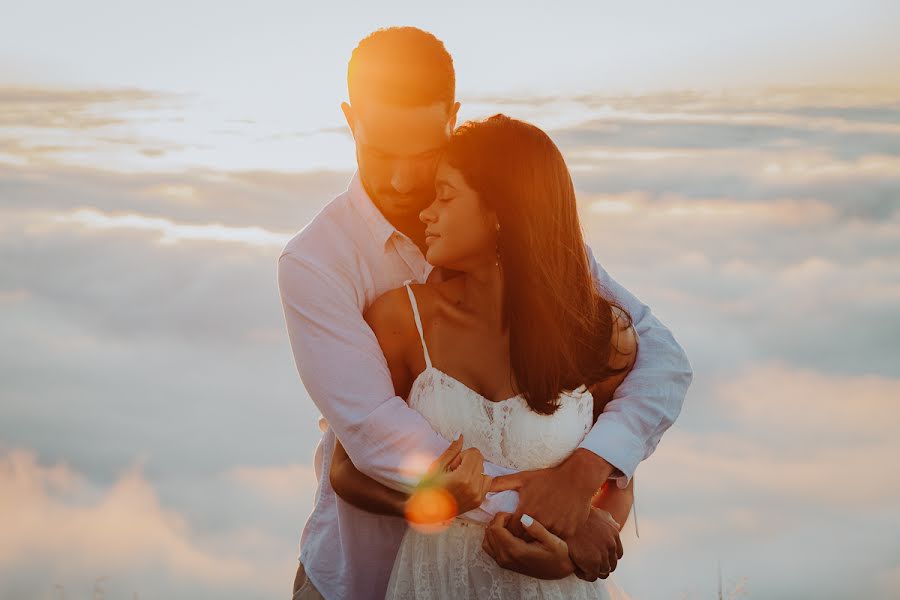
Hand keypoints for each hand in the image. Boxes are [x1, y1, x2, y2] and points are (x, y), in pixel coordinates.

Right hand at [428, 435, 491, 514]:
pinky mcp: (478, 502)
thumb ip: (452, 450)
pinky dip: (477, 481)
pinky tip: (463, 487)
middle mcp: (473, 488)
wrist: (426, 512)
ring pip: (483, 471)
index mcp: (463, 478)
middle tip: (454, 472)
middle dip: (467, 462)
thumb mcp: (437, 466)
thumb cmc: (428, 488)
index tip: (452, 466)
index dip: (462, 456)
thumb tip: (460, 435)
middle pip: (480, 460)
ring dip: (472, 472)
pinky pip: (485, 483)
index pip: (475, 453)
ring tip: (458, 481)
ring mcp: (477, 497)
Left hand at [482, 512, 574, 579]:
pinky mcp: (505, 564)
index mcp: (516, 551)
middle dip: (497, 521)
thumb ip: (537, 529)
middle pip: (489, 533)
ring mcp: (504, 563)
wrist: (559, 571)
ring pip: (487, 541)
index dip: (500, 517)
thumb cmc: (558, 555)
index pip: (495, 529)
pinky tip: (505, 534)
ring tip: (507, 525)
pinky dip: (493, 538)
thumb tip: (522, 518)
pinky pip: (490, 549)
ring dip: (493, 530)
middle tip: (511, 518)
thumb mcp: (553, 541)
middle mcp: (506, 558)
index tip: (512, 514)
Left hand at [490, 449, 613, 538]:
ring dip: (536, 539)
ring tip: (534, 529)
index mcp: (526, 511)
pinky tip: (551, 527)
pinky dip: (552, 537)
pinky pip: (556, 540)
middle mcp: (540, 522)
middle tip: (522, 527)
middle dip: (520, 536)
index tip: (510, 523)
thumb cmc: (548, 478)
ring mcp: (556, 529)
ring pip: (541, 542)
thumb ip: (501, 483)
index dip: (508, 529)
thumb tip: (484, 483)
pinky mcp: (569, 532)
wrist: (578, 478)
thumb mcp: (523, 478)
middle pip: (524, 540)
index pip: (509, 532)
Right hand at [565, 507, 622, 580]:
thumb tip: (617, 525)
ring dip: (593, 571)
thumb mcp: (599, 513)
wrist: (565, 518)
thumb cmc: (579, 515)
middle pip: (611, 565)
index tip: (598, 556)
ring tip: (582, 566)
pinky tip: (576, 568)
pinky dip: (584, 575)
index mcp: (614, 534)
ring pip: (603, 572)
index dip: (607, 557)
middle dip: (601, 565)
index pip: (617, 554)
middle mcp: (610, 545)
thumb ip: (610, 520)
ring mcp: (602, 555)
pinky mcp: (592, 564)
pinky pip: (591, 576)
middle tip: (589, 563)